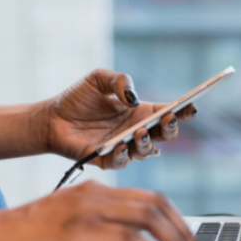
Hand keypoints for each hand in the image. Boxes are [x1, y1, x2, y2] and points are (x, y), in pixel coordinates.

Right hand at [0, 181, 199, 240]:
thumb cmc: (28, 237)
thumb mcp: (75, 230)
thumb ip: (107, 235)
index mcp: (97, 191)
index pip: (151, 197)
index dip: (177, 218)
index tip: (189, 239)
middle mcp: (97, 194)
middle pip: (157, 204)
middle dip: (183, 230)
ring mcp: (88, 209)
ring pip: (148, 218)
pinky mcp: (79, 230)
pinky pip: (127, 239)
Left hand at [42, 69, 197, 168]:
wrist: (50, 118)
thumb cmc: (77, 98)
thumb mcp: (98, 79)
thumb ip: (119, 81)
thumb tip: (133, 98)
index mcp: (140, 112)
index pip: (168, 113)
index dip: (182, 111)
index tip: (191, 106)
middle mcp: (136, 131)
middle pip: (165, 135)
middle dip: (171, 128)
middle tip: (168, 119)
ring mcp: (124, 147)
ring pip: (147, 151)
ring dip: (147, 143)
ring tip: (140, 132)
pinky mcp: (106, 160)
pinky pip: (121, 162)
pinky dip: (123, 155)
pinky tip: (120, 145)